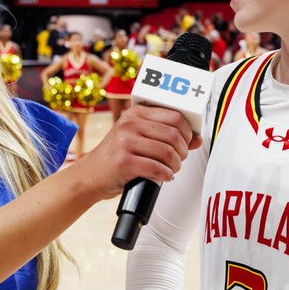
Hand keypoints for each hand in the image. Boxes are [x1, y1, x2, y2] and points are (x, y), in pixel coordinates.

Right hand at [72, 106, 200, 199]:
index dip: (187, 132)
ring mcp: (125, 142)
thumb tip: (197, 139)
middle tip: (179, 159)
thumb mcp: (140, 139)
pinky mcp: (123, 162)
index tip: (186, 143)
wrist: (90, 175)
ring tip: (172, 169)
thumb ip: (167, 136)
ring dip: (176, 165)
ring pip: (167, 152)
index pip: (175, 116)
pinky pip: (156, 168)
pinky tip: (164, 177)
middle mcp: (129, 123)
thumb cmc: (117, 157)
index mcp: (136, 113)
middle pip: (174, 134)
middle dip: (182, 151)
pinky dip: (166, 175)